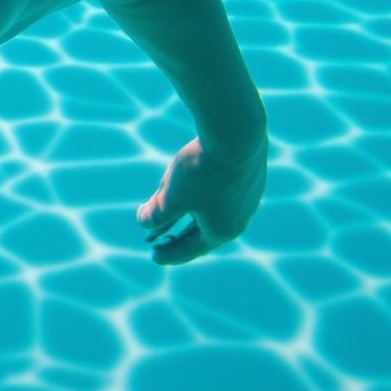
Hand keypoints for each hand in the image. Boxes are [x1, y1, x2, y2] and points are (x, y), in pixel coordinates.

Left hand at [134, 132, 265, 266]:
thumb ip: (157, 214)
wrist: (237, 133)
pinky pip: (217, 192)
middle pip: (201, 233)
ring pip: (208, 210)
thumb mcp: (172, 196)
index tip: (154, 257)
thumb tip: (144, 222)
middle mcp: (238, 218)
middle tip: (159, 244)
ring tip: (166, 212)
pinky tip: (189, 186)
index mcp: (221, 231)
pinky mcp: (246, 175)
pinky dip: (199, 195)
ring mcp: (245, 197)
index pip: (190, 249)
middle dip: (178, 238)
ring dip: (186, 214)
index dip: (170, 254)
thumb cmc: (203, 171)